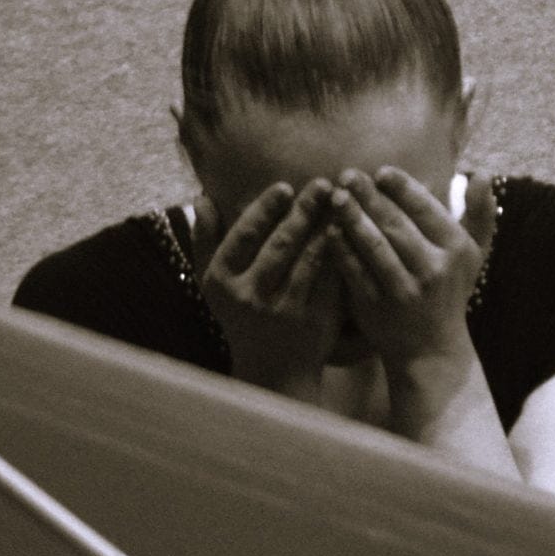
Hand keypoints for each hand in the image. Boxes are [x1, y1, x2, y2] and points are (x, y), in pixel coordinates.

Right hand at [195, 181, 345, 396]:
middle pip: (280, 245)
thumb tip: (202, 197)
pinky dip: (342, 255)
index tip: (285, 186)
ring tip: (342, 202)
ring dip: (326, 228)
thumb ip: (205, 240)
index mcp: (221, 281)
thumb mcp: (212, 283)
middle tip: (323, 184)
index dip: (265, 210)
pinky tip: (353, 235)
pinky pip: (331, 281)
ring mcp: (283, 310)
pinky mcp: (315, 321)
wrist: (272, 370)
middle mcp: (249, 296)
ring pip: (309, 261)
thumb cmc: (241, 316)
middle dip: (303, 211)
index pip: (243, 237)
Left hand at [327, 169, 493, 385]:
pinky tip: (328, 232)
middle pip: (396, 224)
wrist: (431, 348)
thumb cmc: (451, 291)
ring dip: (352, 219)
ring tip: (336, 197)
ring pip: (374, 246)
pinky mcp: (377, 307)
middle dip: (370, 196)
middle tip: (348, 174)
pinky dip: (341, 250)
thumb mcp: (473, 253)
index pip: (427, 209)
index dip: (402, 187)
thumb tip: (482, 173)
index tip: (381, 171)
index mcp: (457, 249)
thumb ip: (479, 213)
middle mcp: (434, 269)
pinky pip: (355, 272)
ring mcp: (404, 289)